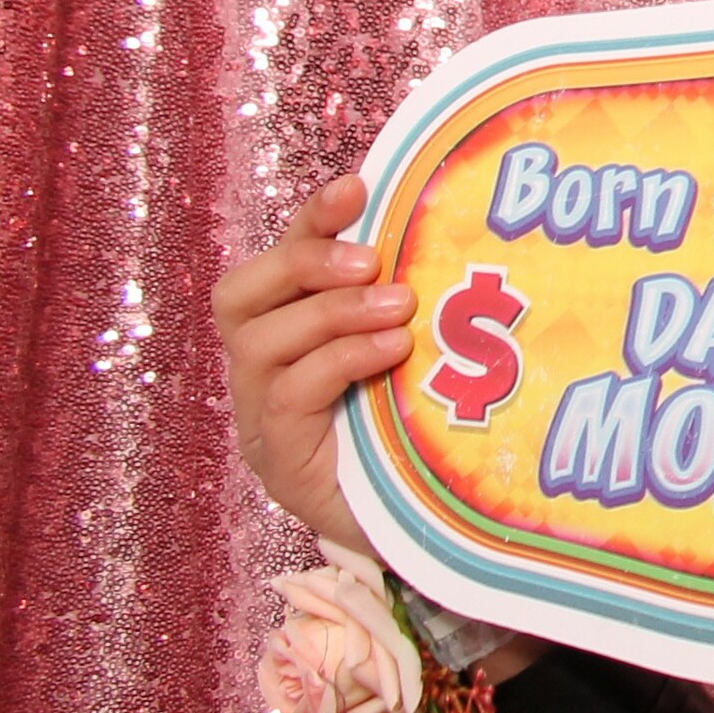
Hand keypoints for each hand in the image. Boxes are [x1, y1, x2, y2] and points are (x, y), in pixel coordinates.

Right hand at [214, 176, 408, 559]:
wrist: (437, 527)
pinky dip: (338, 360)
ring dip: (329, 311)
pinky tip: (390, 352)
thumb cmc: (431, 428)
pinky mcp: (281, 460)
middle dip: (302, 260)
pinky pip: (285, 396)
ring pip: (259, 341)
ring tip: (398, 306)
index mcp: (296, 333)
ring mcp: (265, 418)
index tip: (360, 185)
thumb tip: (473, 233)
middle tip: (369, 258)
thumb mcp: (427, 352)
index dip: (312, 219)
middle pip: (240, 295)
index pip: (281, 261)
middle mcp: (266, 371)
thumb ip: (425, 303)